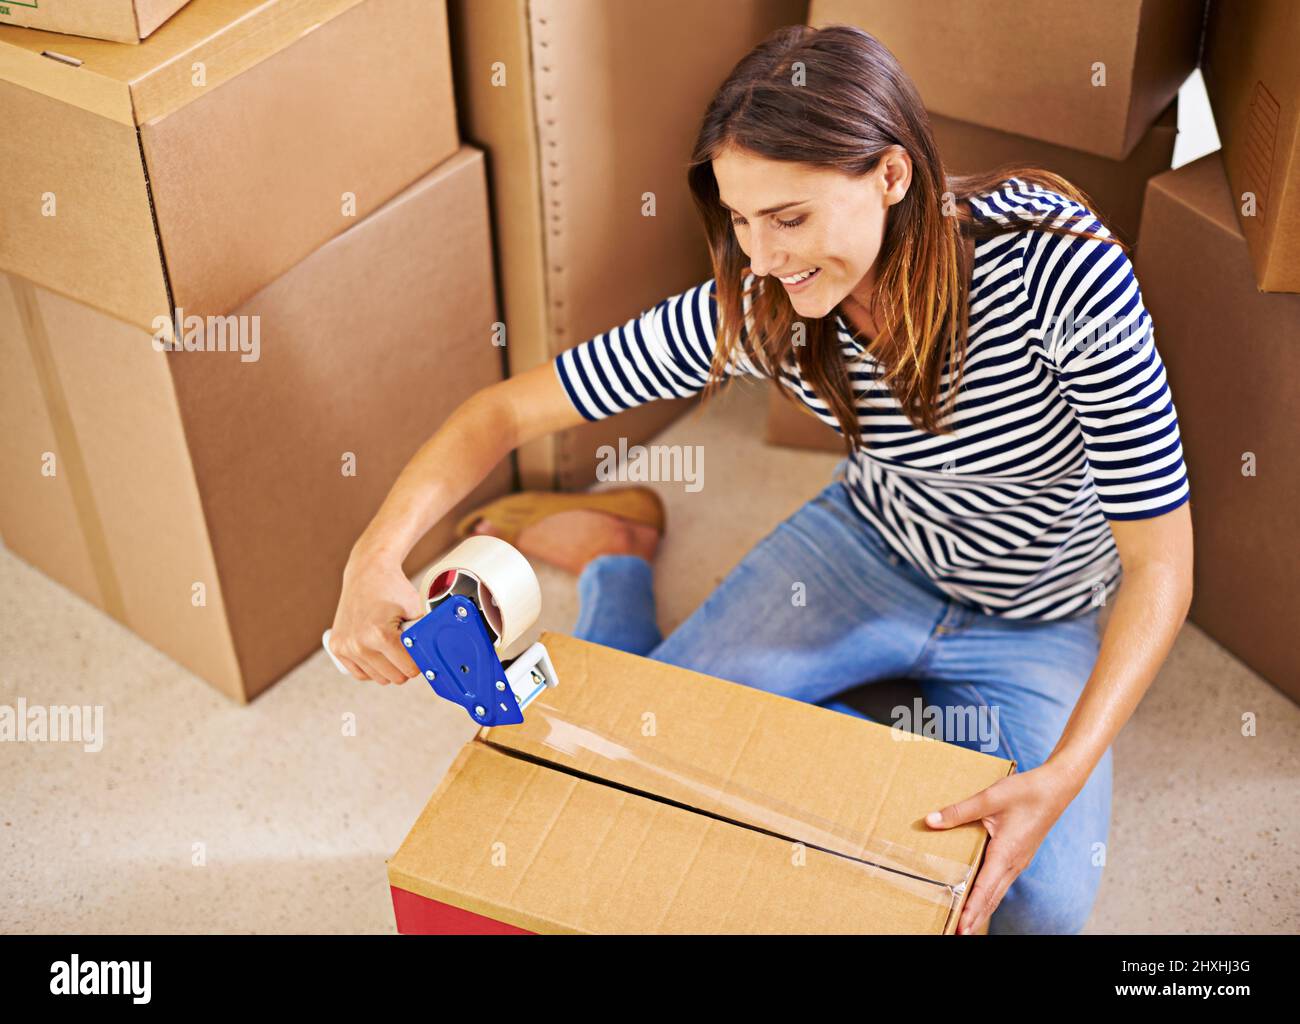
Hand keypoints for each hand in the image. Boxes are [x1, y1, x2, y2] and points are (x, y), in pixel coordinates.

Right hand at [327, 546, 425, 684]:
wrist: (366, 573)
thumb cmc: (393, 588)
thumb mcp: (416, 608)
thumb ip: (427, 632)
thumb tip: (438, 654)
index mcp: (380, 635)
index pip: (409, 668)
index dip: (419, 661)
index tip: (420, 652)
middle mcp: (359, 644)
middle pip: (394, 677)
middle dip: (405, 665)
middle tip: (407, 647)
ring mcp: (346, 647)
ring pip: (378, 678)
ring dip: (389, 668)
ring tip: (391, 646)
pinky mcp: (337, 647)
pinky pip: (360, 674)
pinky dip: (372, 669)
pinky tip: (379, 654)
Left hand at [924, 764, 1080, 934]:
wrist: (1056, 788)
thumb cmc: (1026, 792)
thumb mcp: (990, 797)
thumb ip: (959, 811)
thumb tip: (930, 821)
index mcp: (1006, 853)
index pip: (985, 889)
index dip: (971, 909)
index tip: (960, 926)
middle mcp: (1014, 863)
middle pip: (991, 898)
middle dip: (974, 917)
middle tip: (958, 933)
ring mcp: (1018, 861)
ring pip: (997, 892)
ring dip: (981, 908)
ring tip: (967, 924)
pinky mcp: (1019, 856)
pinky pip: (1002, 881)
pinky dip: (990, 895)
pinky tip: (980, 897)